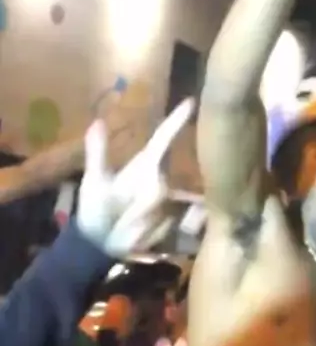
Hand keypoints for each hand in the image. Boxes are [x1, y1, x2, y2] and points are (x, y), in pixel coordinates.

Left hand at [77, 97, 194, 256]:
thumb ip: (97, 153)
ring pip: (160, 209)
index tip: (190, 101)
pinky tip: (134, 239)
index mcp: (143, 166)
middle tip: (120, 218)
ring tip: (122, 227)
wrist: (99, 244)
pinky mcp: (171, 222)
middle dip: (141, 206)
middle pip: (160, 188)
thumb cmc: (94, 210)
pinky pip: (163, 226)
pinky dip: (147, 233)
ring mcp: (166, 202)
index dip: (176, 122)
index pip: (163, 140)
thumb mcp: (94, 182)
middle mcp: (158, 180)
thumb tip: (96, 121)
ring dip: (138, 221)